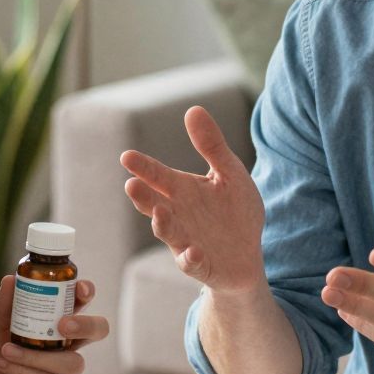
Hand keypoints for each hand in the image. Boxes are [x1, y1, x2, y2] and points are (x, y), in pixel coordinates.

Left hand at [0, 277, 108, 373]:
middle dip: (86, 325)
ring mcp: (62, 372)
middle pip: (97, 331)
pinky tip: (3, 365)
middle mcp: (65, 345)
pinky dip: (25, 372)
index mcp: (55, 321)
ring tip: (6, 349)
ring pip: (72, 362)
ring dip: (39, 356)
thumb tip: (11, 278)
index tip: (80, 289)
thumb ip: (2, 304)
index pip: (80, 303)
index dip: (86, 293)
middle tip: (63, 324)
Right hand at [120, 107, 265, 293]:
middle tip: (131, 185)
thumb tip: (193, 109)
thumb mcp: (229, 173)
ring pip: (169, 233)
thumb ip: (211, 145)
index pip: (158, 176)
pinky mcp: (201, 264)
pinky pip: (193, 263)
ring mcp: (186, 241)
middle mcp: (177, 215)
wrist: (247, 256)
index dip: (143, 167)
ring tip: (159, 213)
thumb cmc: (233, 212)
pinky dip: (191, 258)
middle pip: (154, 205)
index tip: (127, 157)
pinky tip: (193, 251)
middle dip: (143, 197)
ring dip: (162, 224)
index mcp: (182, 190)